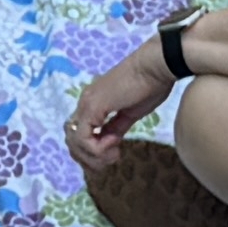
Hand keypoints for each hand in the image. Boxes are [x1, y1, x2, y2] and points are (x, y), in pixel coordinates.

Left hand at [61, 35, 179, 171]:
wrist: (155, 67)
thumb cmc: (149, 86)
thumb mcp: (130, 113)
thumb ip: (116, 127)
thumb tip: (109, 141)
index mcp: (92, 103)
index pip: (78, 134)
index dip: (91, 152)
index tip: (114, 153)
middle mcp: (84, 103)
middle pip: (72, 142)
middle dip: (89, 159)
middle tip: (111, 159)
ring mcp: (86, 104)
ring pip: (75, 143)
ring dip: (94, 156)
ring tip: (114, 154)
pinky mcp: (92, 107)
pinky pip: (84, 138)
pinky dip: (97, 148)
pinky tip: (115, 143)